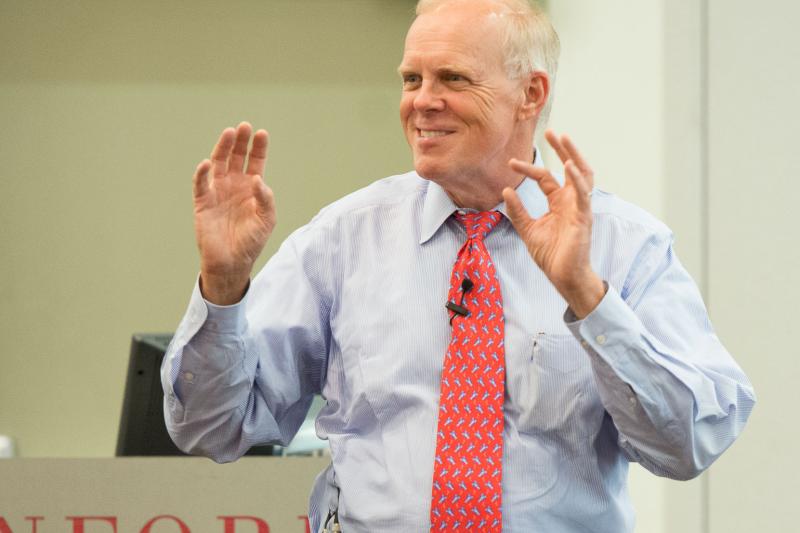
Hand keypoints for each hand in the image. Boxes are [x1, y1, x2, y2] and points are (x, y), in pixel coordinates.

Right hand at [193, 122, 275, 304]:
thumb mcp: (266, 220)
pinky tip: (206, 163)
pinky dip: (202, 173)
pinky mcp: (203, 203)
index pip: (255, 162)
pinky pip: (201, 184)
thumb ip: (265, 199)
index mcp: (251, 188)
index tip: (262, 133)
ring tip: (229, 133)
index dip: (258, 148)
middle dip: (240, 142)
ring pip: (218, 164)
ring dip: (223, 148)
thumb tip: (257, 179)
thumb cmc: (251, 241)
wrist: (232, 262)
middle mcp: (234, 186)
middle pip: (236, 157)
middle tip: (244, 126)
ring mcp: (218, 192)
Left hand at [502, 130, 604, 317]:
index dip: (528, 169)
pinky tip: (569, 166)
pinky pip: (583, 194)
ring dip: (574, 156)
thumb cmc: (551, 255)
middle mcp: (571, 201)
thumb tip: (505, 191)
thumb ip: (517, 211)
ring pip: (582, 175)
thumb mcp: (527, 229)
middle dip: (563, 149)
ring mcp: (579, 208)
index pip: (545, 178)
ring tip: (564, 139)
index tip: (510, 163)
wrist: (562, 276)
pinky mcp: (584, 217)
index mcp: (558, 202)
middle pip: (570, 168)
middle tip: (551, 131)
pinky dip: (577, 179)